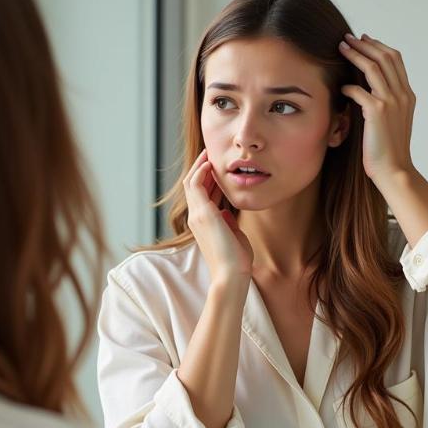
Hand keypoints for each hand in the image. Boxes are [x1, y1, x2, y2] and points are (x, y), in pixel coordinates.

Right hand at [183, 149, 253, 283]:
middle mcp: (196, 217)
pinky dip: (200, 172)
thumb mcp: (233, 236)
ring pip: (191, 183)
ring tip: (209, 153)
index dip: (208, 179)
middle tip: (210, 153)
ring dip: (199, 167)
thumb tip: (226, 214)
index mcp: (203, 223)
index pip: (201, 195)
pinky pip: (195, 186)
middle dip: (201, 169)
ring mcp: (197, 215)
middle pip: (193, 186)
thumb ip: (228, 224)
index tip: (216, 167)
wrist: (231, 274)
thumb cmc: (236, 260)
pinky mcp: (202, 213)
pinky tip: (209, 164)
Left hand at [338, 33, 415, 183]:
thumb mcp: (391, 122)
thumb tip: (368, 92)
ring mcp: (391, 102)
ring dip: (356, 55)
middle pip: (385, 57)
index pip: (395, 60)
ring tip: (341, 48)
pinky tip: (341, 87)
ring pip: (373, 67)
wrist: (394, 170)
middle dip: (365, 44)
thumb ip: (385, 104)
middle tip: (347, 38)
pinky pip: (360, 90)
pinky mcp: (377, 112)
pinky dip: (349, 85)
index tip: (363, 40)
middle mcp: (402, 94)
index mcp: (407, 95)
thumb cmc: (388, 151)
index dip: (378, 46)